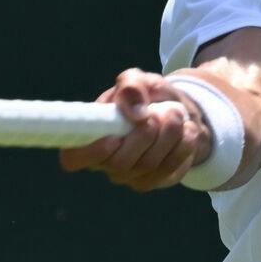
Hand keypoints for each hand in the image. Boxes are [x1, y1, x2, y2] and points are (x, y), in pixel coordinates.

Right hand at [58, 68, 208, 191]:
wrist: (177, 112)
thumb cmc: (146, 97)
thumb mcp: (138, 80)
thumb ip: (131, 87)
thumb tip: (135, 113)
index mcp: (91, 135)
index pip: (73, 158)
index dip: (91, 152)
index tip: (114, 136)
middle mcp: (106, 162)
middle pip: (120, 163)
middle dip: (145, 135)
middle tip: (160, 112)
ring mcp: (130, 176)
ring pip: (148, 166)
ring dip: (168, 136)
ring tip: (176, 113)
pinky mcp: (154, 180)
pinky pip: (168, 170)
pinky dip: (182, 147)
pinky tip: (187, 130)